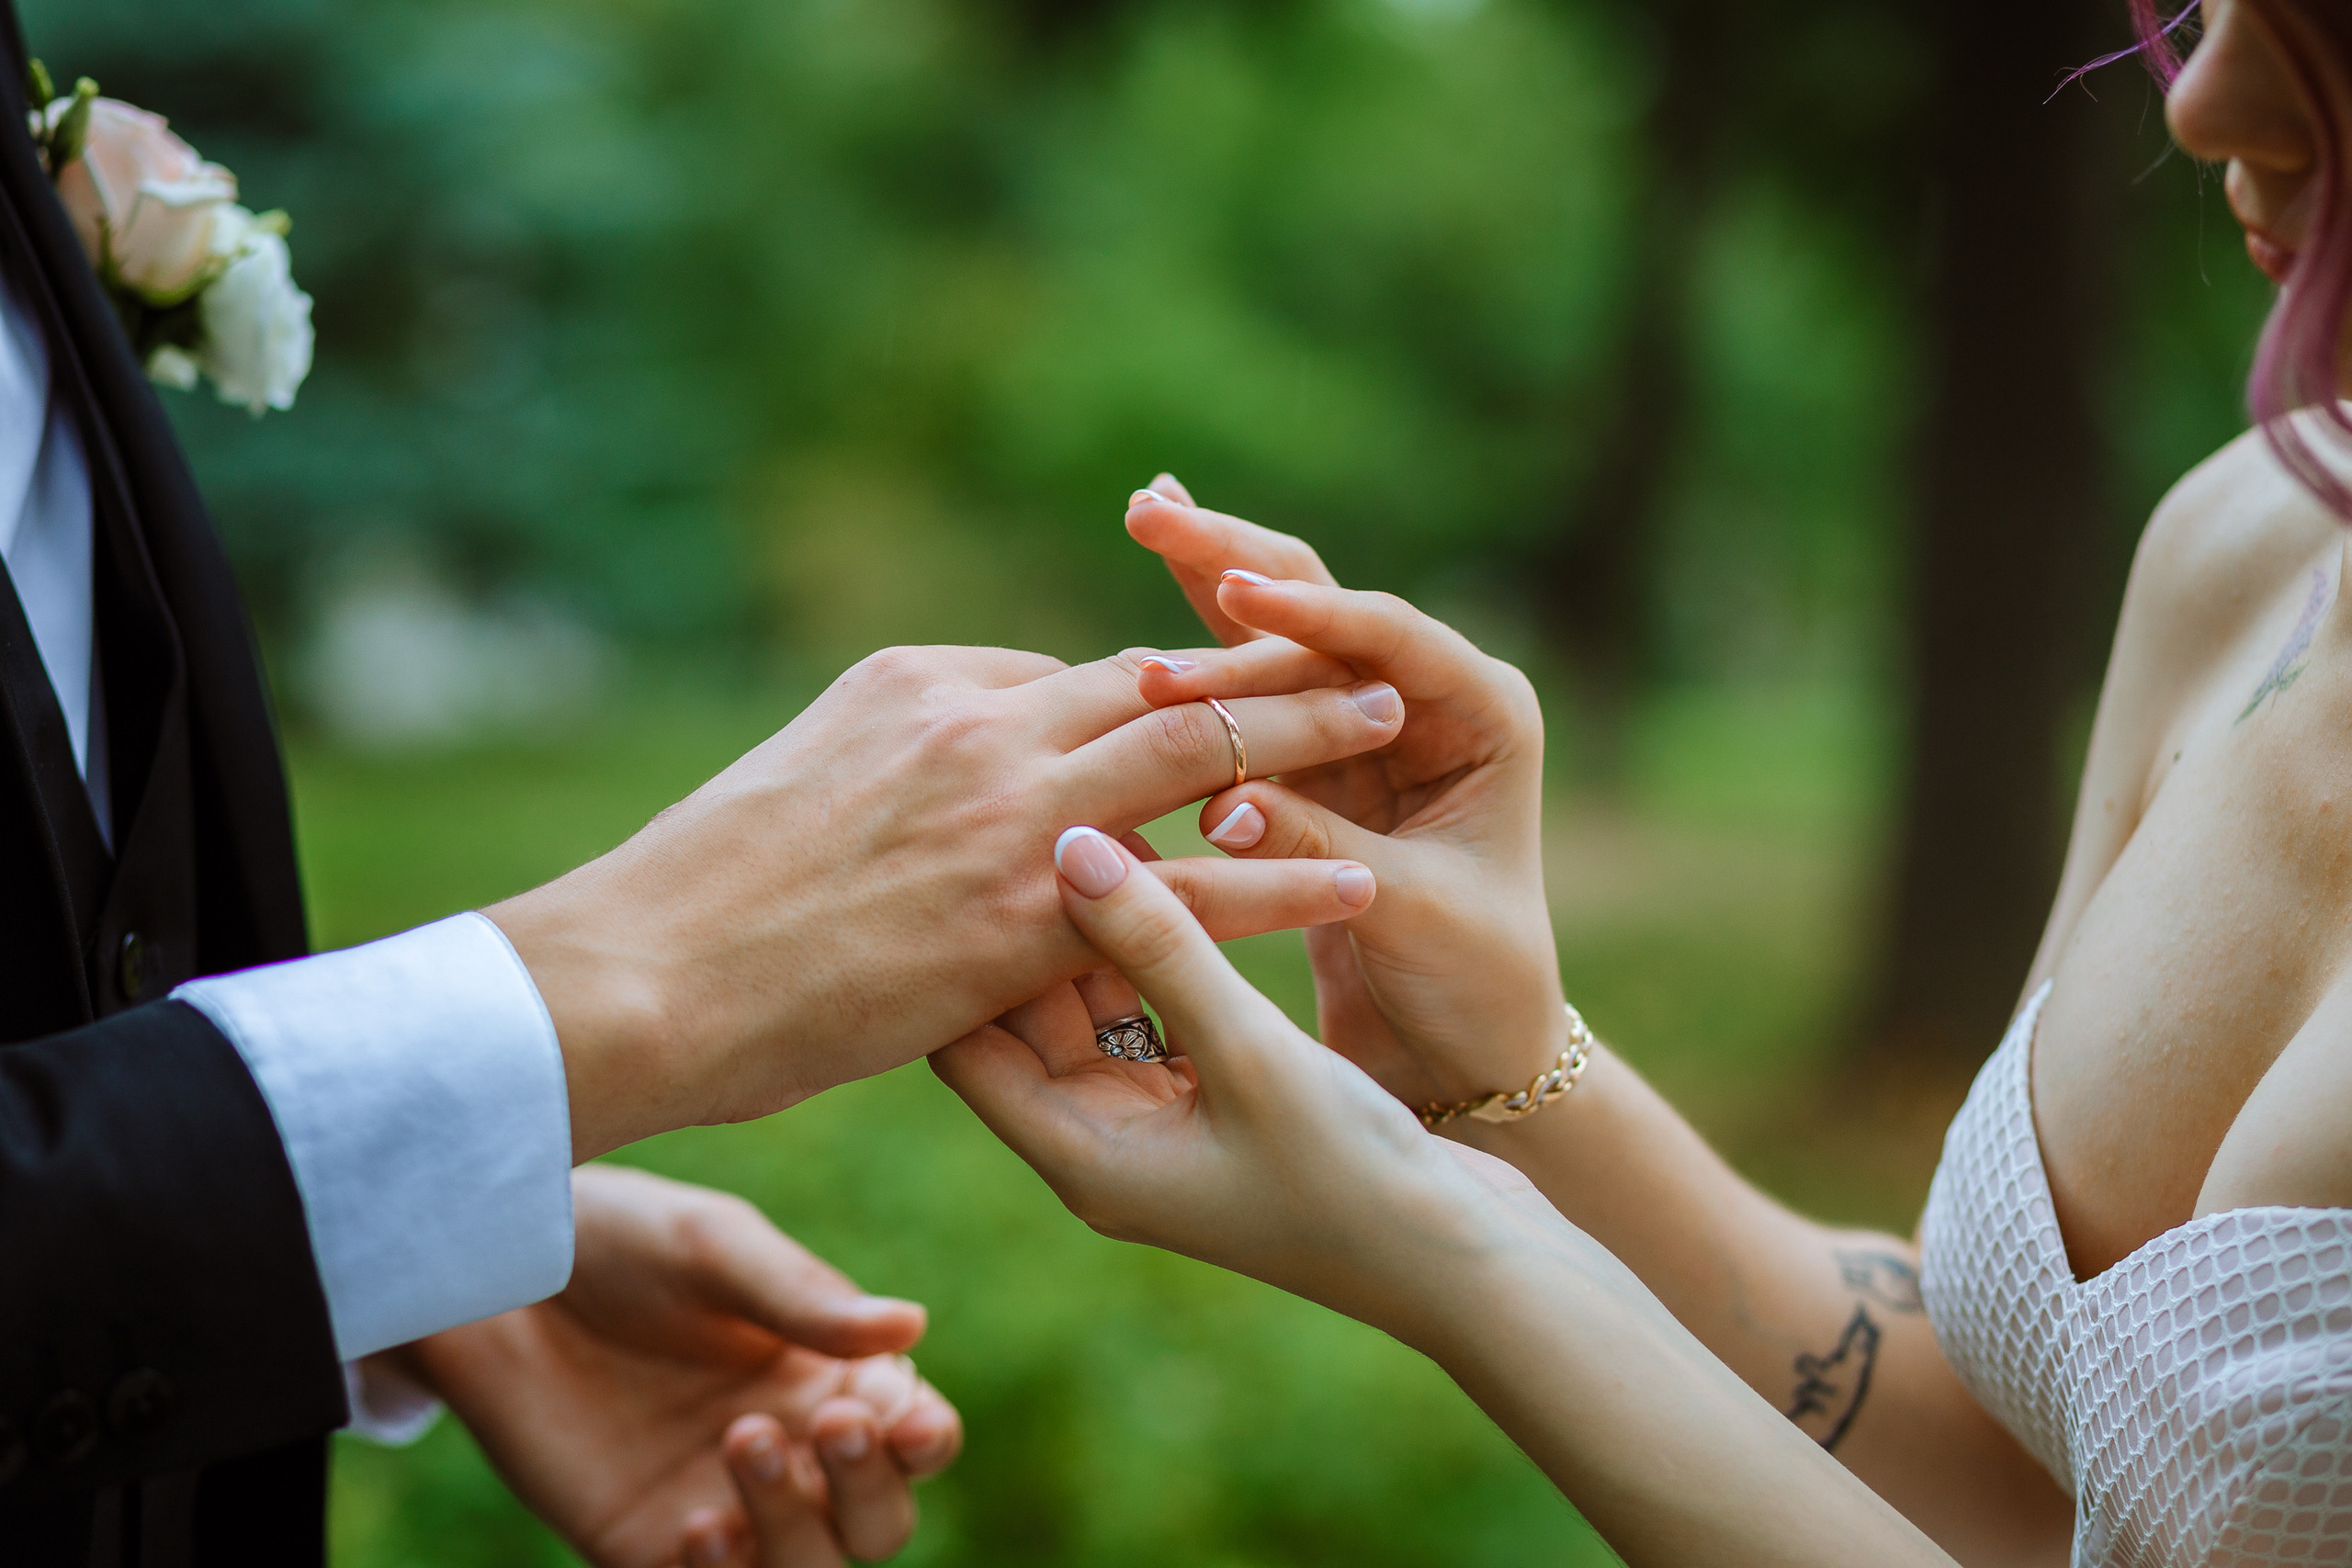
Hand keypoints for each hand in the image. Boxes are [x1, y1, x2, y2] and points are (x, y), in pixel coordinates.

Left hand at [402, 1165, 961, 1566]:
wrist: (496, 1278)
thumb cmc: (621, 1240)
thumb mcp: (714, 1248)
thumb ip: (803, 1297)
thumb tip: (912, 1327)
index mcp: (831, 1374)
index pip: (915, 1433)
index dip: (925, 1440)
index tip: (903, 1419)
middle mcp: (792, 1450)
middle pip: (877, 1521)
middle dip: (869, 1489)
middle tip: (828, 1424)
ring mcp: (721, 1503)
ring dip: (796, 1528)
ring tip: (743, 1440)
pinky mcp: (644, 1544)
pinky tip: (699, 1526)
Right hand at [489, 641, 1401, 1158]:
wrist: (640, 977)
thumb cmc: (700, 900)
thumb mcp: (800, 784)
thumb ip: (894, 761)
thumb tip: (952, 778)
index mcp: (920, 681)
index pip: (1072, 674)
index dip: (1162, 685)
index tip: (1230, 688)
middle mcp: (976, 722)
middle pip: (1157, 678)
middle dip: (1266, 665)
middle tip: (1356, 653)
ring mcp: (1008, 809)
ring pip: (1195, 750)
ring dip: (1304, 731)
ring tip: (1390, 718)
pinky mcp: (1025, 910)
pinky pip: (1191, 885)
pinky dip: (1281, 874)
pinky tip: (1352, 873)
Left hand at [932, 827, 1548, 1342]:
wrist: (1467, 1261)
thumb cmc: (1356, 1175)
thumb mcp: (1250, 1053)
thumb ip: (1161, 946)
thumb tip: (1070, 846)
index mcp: (1082, 1156)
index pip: (966, 1041)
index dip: (962, 953)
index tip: (981, 858)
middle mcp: (1102, 1145)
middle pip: (1022, 1019)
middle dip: (1030, 929)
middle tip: (1044, 819)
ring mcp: (1157, 1127)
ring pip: (1093, 1007)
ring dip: (1102, 932)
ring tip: (1112, 825)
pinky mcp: (1212, 1103)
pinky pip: (1156, 1013)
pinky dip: (1160, 954)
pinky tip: (1178, 873)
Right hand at [1124, 482, 1562, 1106]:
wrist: (1466, 1042)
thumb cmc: (1470, 982)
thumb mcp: (1405, 914)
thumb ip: (1317, 850)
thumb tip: (1221, 807)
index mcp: (1483, 715)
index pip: (1390, 639)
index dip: (1309, 615)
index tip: (1229, 592)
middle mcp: (1429, 696)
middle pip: (1328, 605)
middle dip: (1242, 560)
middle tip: (1157, 514)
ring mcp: (1368, 716)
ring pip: (1283, 625)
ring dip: (1214, 571)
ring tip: (1148, 507)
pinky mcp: (1315, 749)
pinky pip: (1251, 675)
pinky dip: (1205, 625)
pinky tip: (1159, 552)